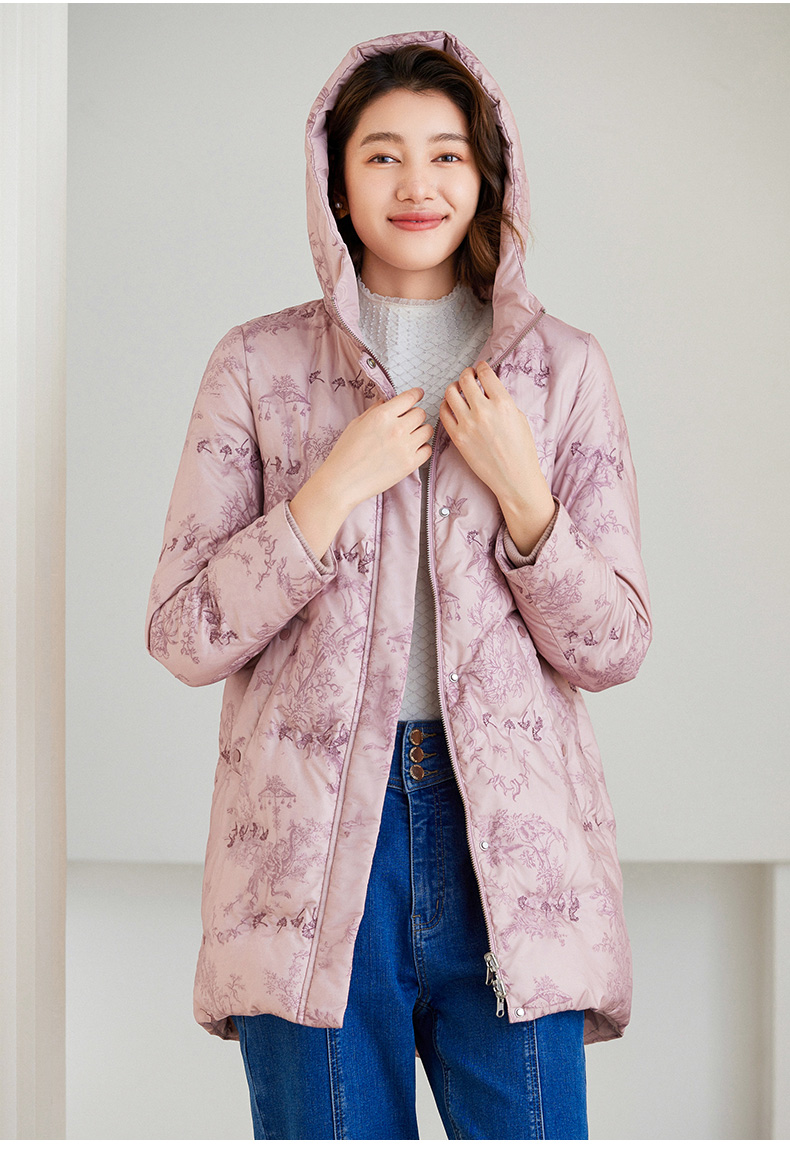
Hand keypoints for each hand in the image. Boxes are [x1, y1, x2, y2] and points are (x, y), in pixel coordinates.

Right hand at [321, 386, 432, 507]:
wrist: (342, 482)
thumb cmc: (345, 453)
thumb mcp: (356, 424)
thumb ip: (374, 410)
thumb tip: (387, 401)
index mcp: (382, 415)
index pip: (409, 397)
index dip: (416, 394)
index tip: (418, 394)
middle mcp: (397, 428)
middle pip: (420, 414)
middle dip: (414, 415)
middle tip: (407, 422)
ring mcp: (405, 447)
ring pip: (427, 430)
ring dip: (420, 431)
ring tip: (409, 437)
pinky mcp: (410, 464)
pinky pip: (428, 450)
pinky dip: (422, 448)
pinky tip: (411, 450)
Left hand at [439, 362, 554, 555]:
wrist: (514, 477)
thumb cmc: (521, 450)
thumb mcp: (519, 418)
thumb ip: (502, 401)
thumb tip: (488, 390)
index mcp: (503, 404)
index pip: (485, 374)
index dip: (481, 367)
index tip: (480, 368)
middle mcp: (484, 411)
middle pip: (465, 380)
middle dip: (466, 374)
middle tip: (467, 377)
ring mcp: (468, 425)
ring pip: (450, 394)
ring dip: (453, 388)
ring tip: (458, 391)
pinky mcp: (458, 438)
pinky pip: (444, 413)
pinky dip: (445, 406)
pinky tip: (451, 407)